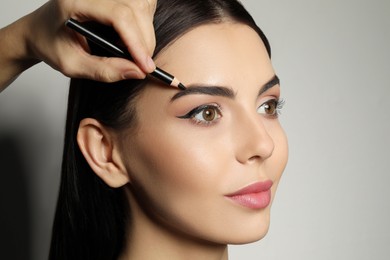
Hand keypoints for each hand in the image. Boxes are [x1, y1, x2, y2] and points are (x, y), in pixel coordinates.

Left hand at [3, 0, 156, 85]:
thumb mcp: (72, 65)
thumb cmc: (50, 45)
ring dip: (145, 33)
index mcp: (76, 2)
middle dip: (144, 41)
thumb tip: (136, 72)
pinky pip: (140, 6)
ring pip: (142, 6)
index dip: (136, 41)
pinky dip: (143, 26)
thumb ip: (104, 70)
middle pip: (135, 10)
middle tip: (142, 65)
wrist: (38, 30)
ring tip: (132, 51)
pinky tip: (130, 39)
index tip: (145, 67)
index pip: (119, 16)